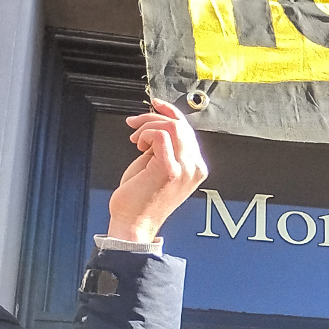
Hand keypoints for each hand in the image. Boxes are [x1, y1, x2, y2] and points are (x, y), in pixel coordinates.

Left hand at [106, 100, 208, 244]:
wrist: (133, 223)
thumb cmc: (140, 199)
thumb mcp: (156, 166)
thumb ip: (163, 147)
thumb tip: (157, 125)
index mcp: (194, 167)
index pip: (188, 130)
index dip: (170, 113)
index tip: (155, 105)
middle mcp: (194, 167)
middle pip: (181, 125)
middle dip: (153, 118)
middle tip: (135, 126)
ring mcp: (185, 169)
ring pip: (172, 127)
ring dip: (148, 126)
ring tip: (136, 140)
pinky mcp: (170, 169)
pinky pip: (160, 135)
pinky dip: (145, 134)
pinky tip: (138, 146)